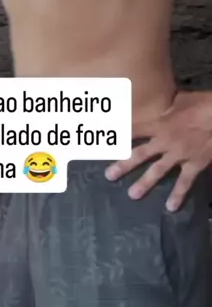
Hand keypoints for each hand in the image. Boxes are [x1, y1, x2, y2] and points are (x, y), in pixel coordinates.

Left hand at [105, 91, 211, 211]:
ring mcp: (178, 155)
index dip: (119, 135)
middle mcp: (164, 141)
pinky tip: (171, 207)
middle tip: (109, 175)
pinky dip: (178, 195)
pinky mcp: (193, 165)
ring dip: (144, 183)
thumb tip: (161, 101)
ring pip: (157, 171)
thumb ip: (168, 105)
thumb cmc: (201, 104)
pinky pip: (184, 182)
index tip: (106, 142)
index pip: (134, 129)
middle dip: (124, 165)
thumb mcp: (181, 100)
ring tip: (132, 195)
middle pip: (140, 154)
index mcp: (160, 123)